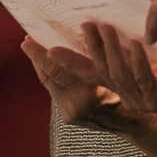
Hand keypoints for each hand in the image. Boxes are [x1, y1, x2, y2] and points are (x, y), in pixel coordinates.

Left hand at [21, 36, 139, 133]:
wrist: (130, 122)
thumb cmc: (129, 91)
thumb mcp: (116, 71)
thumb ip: (98, 58)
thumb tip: (79, 34)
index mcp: (88, 94)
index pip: (56, 71)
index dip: (41, 55)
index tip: (30, 40)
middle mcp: (75, 106)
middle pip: (48, 78)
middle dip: (35, 58)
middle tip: (26, 41)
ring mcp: (70, 113)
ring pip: (49, 85)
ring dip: (41, 67)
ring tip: (34, 49)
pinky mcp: (68, 117)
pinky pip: (55, 92)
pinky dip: (51, 77)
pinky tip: (49, 65)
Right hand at [76, 21, 156, 120]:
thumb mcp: (146, 53)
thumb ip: (126, 42)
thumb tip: (108, 17)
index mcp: (120, 83)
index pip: (89, 72)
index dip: (69, 61)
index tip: (48, 47)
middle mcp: (126, 94)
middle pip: (102, 70)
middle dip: (93, 46)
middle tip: (87, 24)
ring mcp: (141, 101)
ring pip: (120, 75)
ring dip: (112, 50)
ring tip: (107, 28)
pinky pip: (145, 80)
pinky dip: (138, 61)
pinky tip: (135, 44)